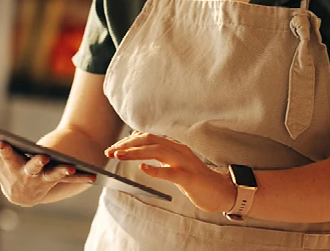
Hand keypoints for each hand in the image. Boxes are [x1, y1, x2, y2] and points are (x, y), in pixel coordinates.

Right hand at [0, 136, 96, 206]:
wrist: (24, 194)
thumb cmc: (7, 170)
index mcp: (10, 165)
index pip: (5, 156)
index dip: (5, 150)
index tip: (3, 142)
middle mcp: (26, 175)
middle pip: (30, 167)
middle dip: (35, 163)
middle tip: (42, 157)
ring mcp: (43, 179)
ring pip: (52, 174)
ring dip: (61, 172)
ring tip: (70, 168)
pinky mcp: (57, 181)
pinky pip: (70, 179)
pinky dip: (80, 178)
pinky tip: (91, 177)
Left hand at [105, 131, 236, 213]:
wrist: (220, 192)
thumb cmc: (194, 179)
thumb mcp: (174, 163)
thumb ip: (158, 153)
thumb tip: (138, 142)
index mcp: (173, 147)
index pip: (146, 137)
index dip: (127, 142)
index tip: (112, 149)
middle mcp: (178, 150)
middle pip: (149, 140)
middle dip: (126, 144)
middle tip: (109, 152)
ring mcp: (185, 163)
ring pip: (157, 151)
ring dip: (136, 153)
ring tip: (119, 156)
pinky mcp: (190, 178)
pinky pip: (171, 173)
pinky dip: (156, 170)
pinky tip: (143, 169)